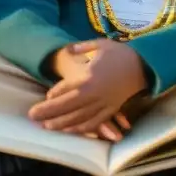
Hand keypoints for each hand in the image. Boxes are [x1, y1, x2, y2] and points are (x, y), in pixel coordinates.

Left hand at [29, 40, 147, 139]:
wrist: (143, 65)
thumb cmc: (119, 53)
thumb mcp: (99, 44)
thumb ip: (81, 48)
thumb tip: (67, 49)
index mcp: (90, 76)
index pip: (67, 88)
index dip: (55, 93)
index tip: (46, 96)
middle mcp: (95, 93)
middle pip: (68, 106)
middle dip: (49, 112)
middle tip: (32, 116)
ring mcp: (104, 103)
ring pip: (80, 117)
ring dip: (62, 123)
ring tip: (47, 127)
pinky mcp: (112, 109)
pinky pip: (95, 122)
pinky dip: (81, 128)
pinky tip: (70, 131)